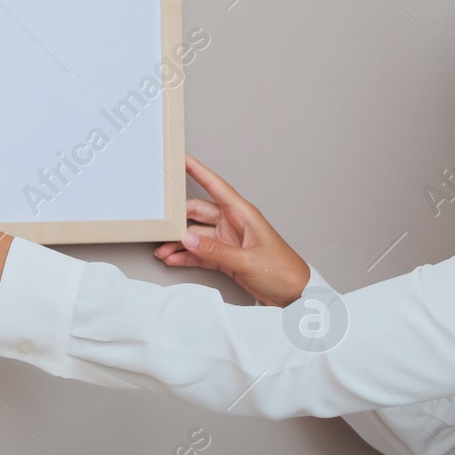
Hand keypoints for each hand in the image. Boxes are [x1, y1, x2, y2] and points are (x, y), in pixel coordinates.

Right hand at [152, 154, 310, 306]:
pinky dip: (187, 256)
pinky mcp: (227, 257)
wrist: (295, 294)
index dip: (199, 171)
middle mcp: (234, 224)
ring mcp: (229, 241)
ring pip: (197, 236)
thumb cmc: (283, 271)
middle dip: (178, 219)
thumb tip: (188, 240)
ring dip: (180, 243)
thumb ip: (215, 251)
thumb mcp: (247, 260)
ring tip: (162, 249)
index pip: (216, 186)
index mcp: (243, 214)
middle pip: (199, 213)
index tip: (182, 159)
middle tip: (159, 223)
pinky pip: (202, 252)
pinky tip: (174, 259)